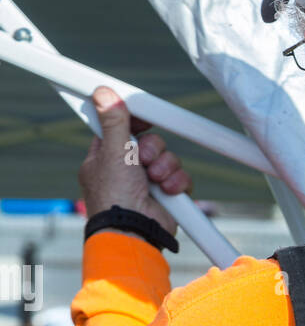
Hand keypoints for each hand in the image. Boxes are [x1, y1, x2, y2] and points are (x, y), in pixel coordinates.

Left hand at [78, 86, 192, 236]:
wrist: (135, 232)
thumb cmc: (115, 198)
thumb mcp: (113, 152)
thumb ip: (113, 122)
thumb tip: (103, 94)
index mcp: (105, 160)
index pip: (119, 130)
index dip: (131, 121)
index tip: (140, 115)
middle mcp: (125, 171)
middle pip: (148, 141)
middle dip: (151, 149)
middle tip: (143, 158)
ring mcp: (147, 184)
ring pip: (167, 157)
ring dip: (165, 166)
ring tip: (155, 179)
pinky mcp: (166, 195)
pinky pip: (180, 176)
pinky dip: (176, 182)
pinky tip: (167, 190)